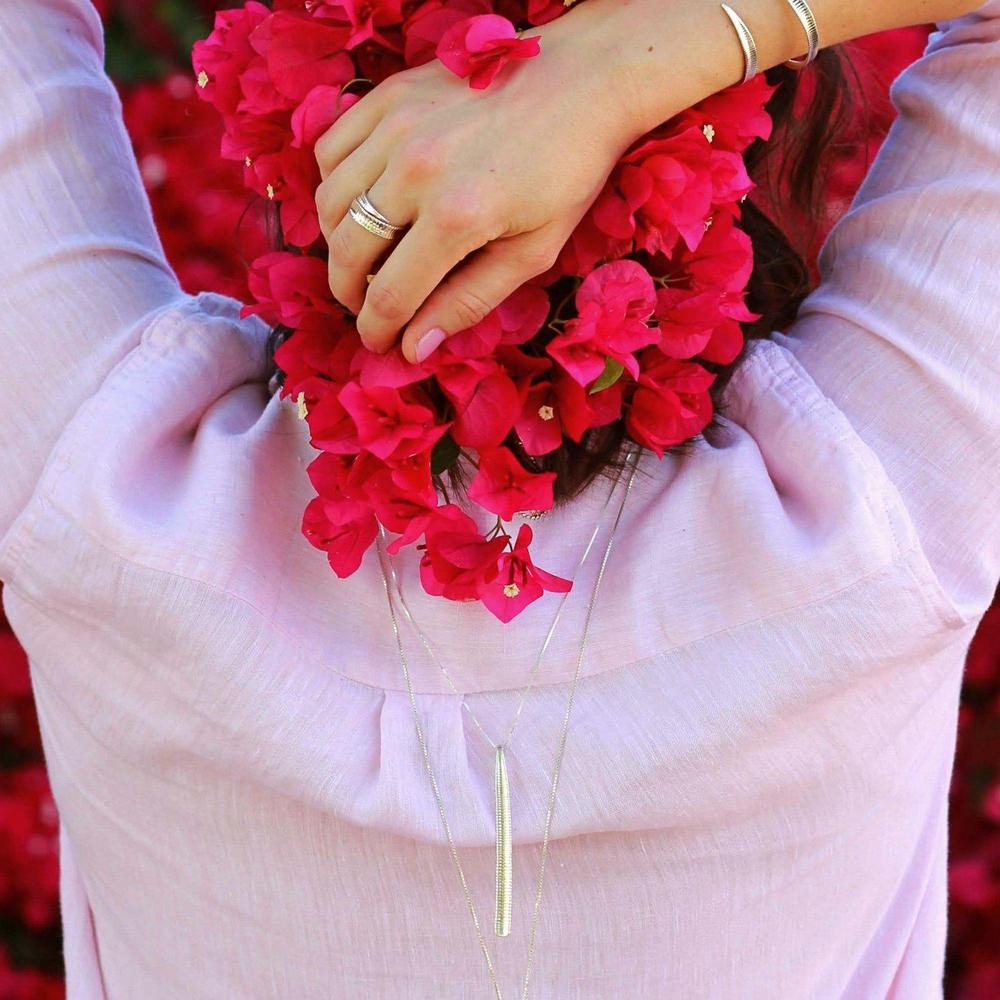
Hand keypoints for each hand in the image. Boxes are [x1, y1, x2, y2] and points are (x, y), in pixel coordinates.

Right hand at [313, 10, 644, 363]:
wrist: (583, 81)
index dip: (377, 329)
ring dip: (338, 242)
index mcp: (457, 217)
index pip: (390, 294)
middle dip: (348, 293)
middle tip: (364, 306)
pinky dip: (335, 184)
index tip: (379, 342)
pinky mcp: (389, 95)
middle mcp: (416, 170)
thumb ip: (468, 302)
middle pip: (347, 252)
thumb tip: (414, 349)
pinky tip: (362, 201)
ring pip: (330, 203)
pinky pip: (331, 150)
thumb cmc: (567, 173)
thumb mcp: (532, 252)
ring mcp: (397, 126)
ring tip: (362, 258)